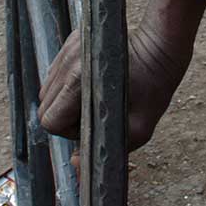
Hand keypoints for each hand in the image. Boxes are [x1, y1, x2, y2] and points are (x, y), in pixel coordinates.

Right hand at [38, 14, 197, 152]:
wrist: (161, 46)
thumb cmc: (154, 88)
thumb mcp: (139, 128)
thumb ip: (107, 150)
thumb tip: (75, 164)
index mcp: (79, 81)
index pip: (50, 120)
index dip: (69, 130)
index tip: (91, 123)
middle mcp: (68, 63)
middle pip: (45, 106)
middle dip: (64, 117)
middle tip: (92, 113)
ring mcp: (67, 49)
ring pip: (48, 90)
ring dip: (64, 100)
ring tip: (92, 97)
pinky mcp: (71, 41)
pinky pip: (56, 72)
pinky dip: (67, 83)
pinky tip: (91, 82)